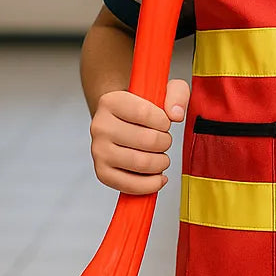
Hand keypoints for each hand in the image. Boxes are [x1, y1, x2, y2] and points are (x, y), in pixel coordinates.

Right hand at [89, 79, 189, 194]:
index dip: (163, 121)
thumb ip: (176, 94)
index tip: (164, 122)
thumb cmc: (142, 107)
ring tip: (161, 156)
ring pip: (141, 163)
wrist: (120, 121)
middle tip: (163, 140)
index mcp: (111, 101)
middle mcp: (100, 126)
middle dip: (165, 142)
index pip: (144, 113)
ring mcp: (98, 151)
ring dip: (161, 162)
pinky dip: (150, 184)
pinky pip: (130, 185)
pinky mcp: (102, 172)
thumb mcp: (163, 90)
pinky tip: (158, 177)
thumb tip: (176, 115)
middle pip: (147, 140)